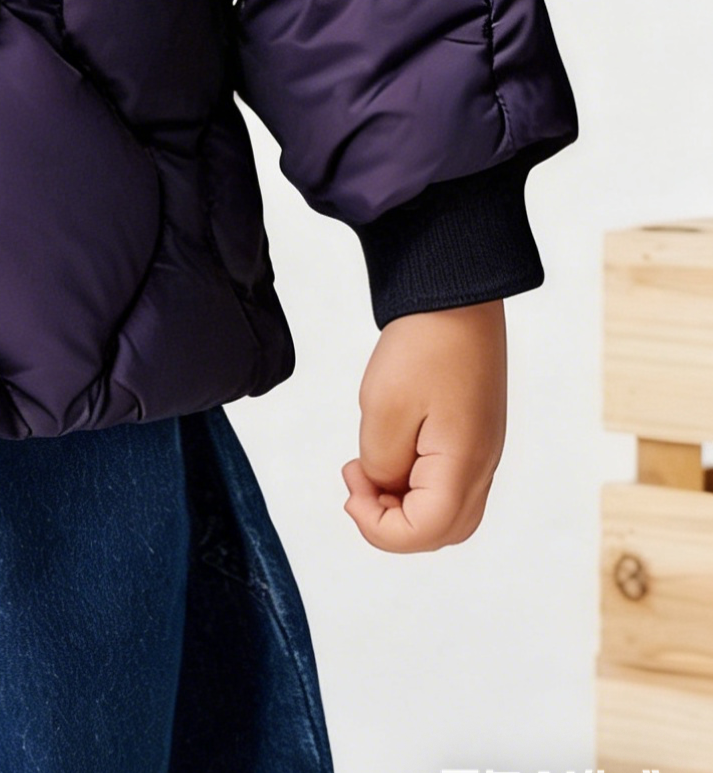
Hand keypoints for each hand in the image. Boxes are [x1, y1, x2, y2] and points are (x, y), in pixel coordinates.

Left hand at [341, 298, 507, 551]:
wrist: (456, 300)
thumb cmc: (423, 347)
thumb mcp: (383, 408)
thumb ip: (381, 463)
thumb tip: (383, 487)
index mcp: (463, 465)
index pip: (426, 532)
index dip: (379, 527)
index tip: (350, 488)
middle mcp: (481, 467)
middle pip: (442, 531)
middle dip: (392, 523)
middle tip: (356, 483)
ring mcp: (481, 452)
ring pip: (447, 511)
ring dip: (403, 503)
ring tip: (366, 466)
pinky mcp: (473, 436)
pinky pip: (447, 481)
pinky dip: (414, 482)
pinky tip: (388, 449)